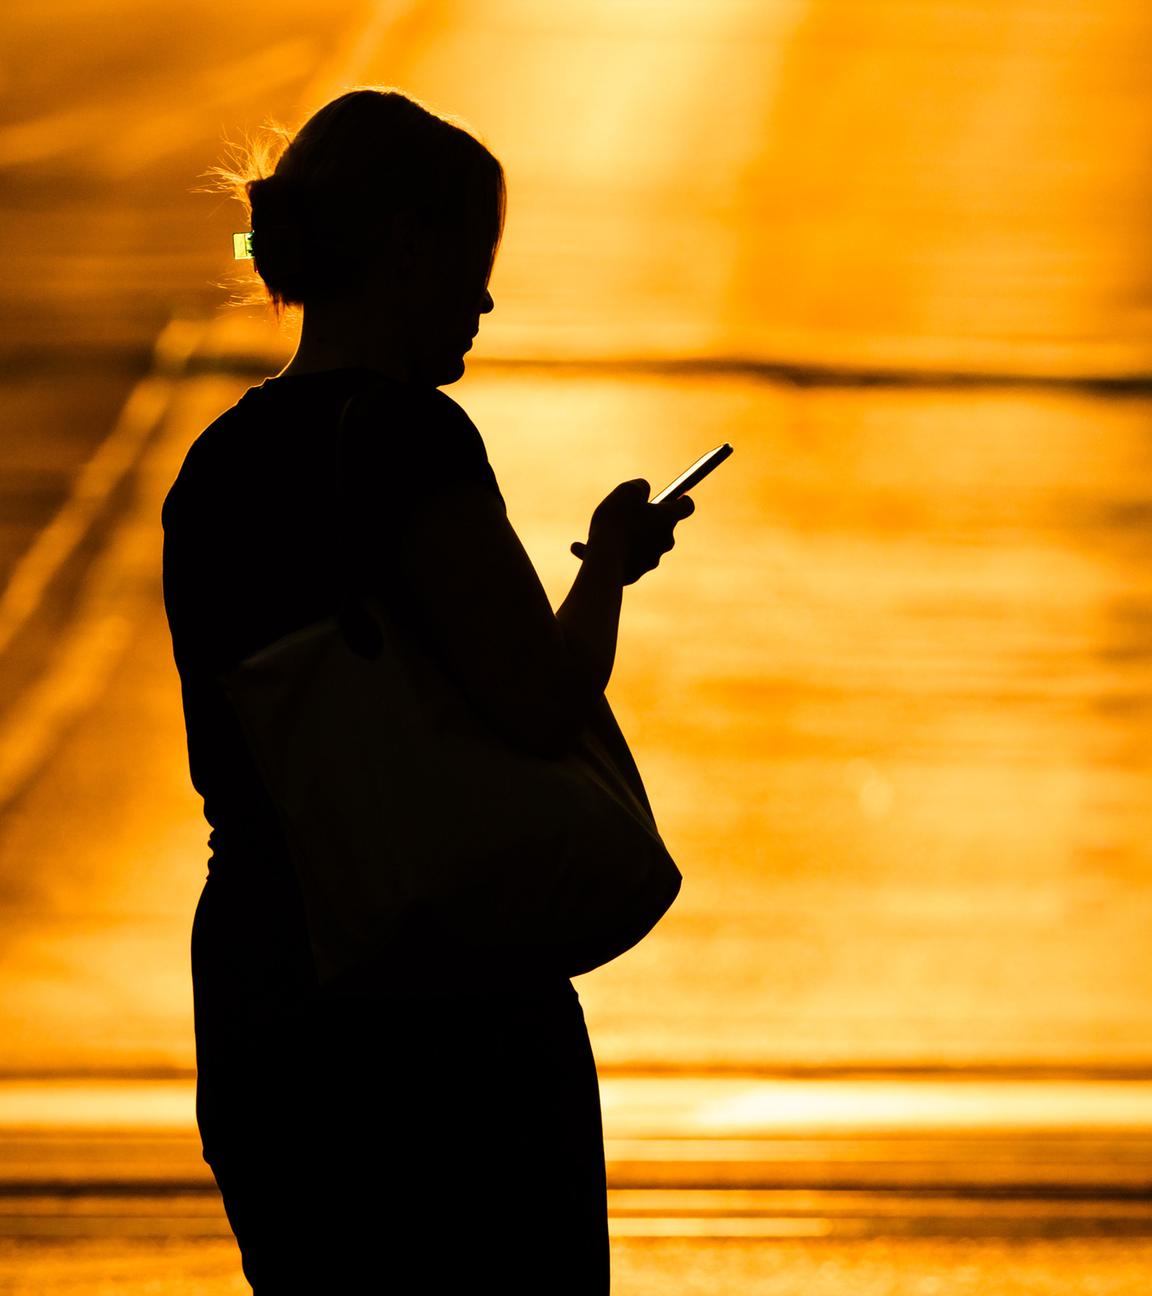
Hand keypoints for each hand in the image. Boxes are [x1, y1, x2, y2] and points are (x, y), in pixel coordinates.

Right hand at [570, 479, 695, 584]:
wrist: (605, 560)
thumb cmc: (617, 522)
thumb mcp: (627, 491)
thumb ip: (640, 487)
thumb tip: (644, 490)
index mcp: (668, 519)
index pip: (686, 506)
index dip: (680, 499)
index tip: (674, 497)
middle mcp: (666, 541)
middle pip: (662, 527)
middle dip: (646, 520)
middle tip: (626, 515)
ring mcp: (652, 560)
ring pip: (639, 543)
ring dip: (623, 537)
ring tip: (597, 534)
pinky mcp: (636, 574)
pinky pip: (623, 559)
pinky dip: (607, 552)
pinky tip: (579, 548)